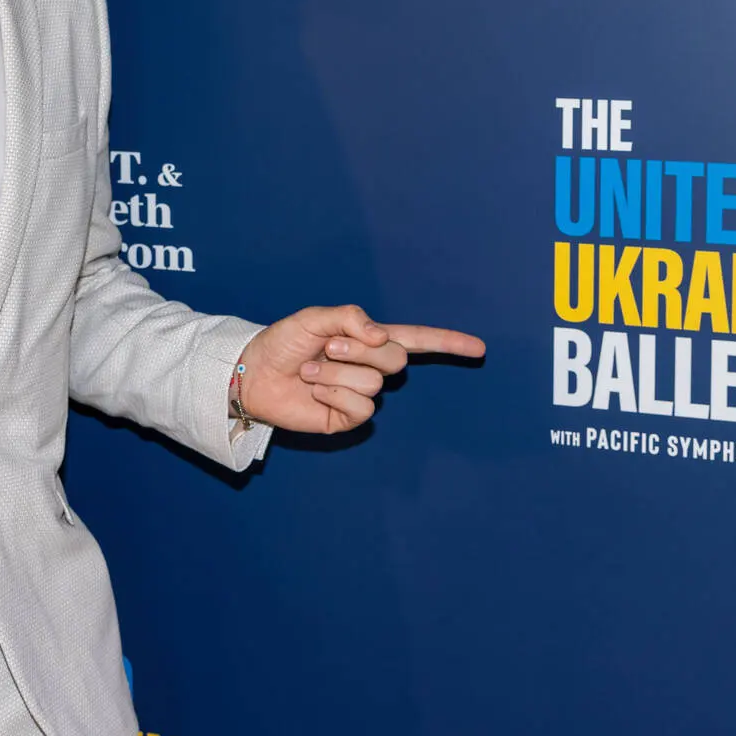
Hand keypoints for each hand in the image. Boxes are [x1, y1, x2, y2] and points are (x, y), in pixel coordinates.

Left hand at [232, 304, 485, 434]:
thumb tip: (383, 336)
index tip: (480, 348)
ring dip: (338, 372)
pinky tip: (316, 391)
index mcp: (369, 340)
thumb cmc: (284, 342)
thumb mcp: (315, 317)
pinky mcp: (347, 418)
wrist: (255, 372)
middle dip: (360, 349)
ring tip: (312, 370)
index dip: (449, 343)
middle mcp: (370, 367)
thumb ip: (351, 317)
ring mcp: (360, 394)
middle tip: (328, 347)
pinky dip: (335, 394)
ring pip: (374, 382)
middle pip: (397, 359)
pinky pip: (361, 406)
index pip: (417, 340)